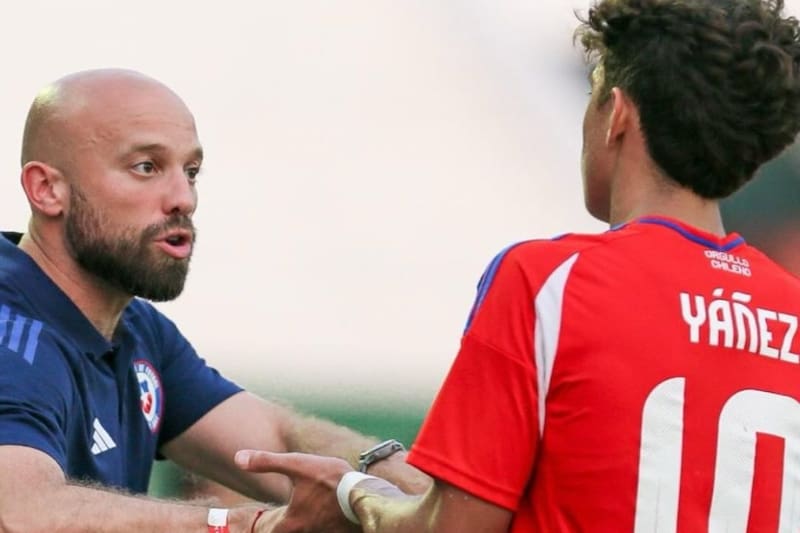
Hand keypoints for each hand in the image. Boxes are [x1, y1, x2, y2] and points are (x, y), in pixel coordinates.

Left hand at [237, 450, 359, 532]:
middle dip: (284, 528)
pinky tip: (325, 516)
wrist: (367, 492)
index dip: (265, 528)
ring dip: (304, 528)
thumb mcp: (297, 465)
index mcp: (291, 524)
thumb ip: (266, 462)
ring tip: (303, 516)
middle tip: (282, 521)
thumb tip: (237, 458)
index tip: (264, 524)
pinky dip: (322, 527)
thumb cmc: (330, 479)